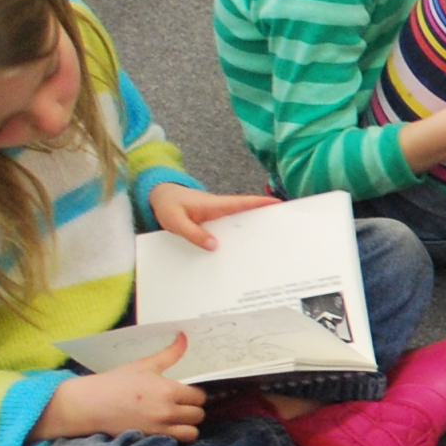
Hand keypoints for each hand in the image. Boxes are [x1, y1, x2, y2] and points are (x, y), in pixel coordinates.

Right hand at [37, 336, 206, 442]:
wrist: (91, 404)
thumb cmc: (117, 382)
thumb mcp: (144, 365)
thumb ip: (169, 354)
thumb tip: (184, 337)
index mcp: (168, 390)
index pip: (199, 396)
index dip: (195, 394)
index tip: (187, 392)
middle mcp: (167, 411)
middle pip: (198, 414)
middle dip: (193, 409)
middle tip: (182, 405)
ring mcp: (160, 428)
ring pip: (191, 432)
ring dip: (189, 426)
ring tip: (179, 419)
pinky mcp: (152, 439)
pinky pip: (176, 442)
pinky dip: (177, 436)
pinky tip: (169, 428)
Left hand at [146, 182, 278, 250]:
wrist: (159, 196)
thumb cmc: (167, 205)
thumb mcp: (175, 222)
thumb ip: (194, 233)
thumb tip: (215, 246)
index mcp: (215, 205)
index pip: (243, 203)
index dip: (262, 204)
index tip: (281, 206)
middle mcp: (221, 209)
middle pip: (249, 213)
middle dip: (267, 219)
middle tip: (286, 229)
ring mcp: (219, 215)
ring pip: (241, 222)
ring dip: (255, 229)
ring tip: (271, 245)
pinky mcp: (215, 221)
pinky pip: (231, 228)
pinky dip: (240, 235)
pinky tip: (244, 249)